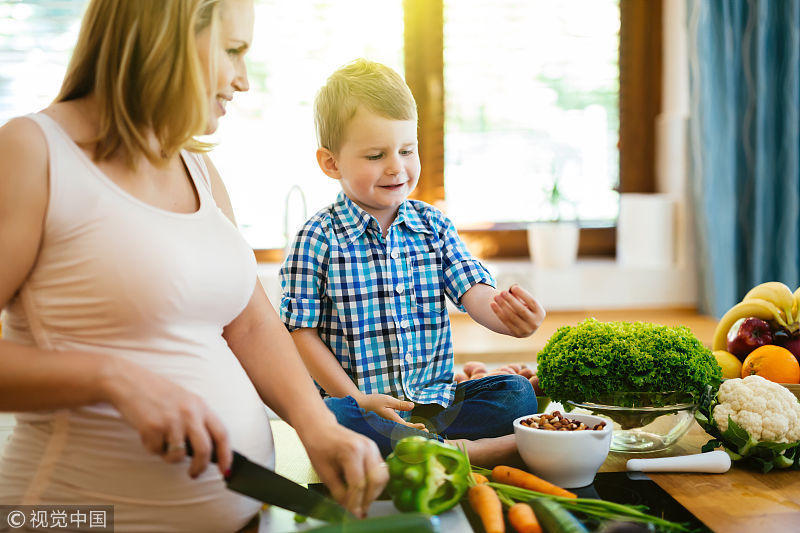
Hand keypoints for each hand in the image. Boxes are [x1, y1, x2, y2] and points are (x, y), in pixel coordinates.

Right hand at [101, 357, 231, 478]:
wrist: (130, 382)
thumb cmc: (159, 395)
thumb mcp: (186, 402)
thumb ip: (199, 422)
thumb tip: (209, 453)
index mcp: (201, 406)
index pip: (221, 434)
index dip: (226, 455)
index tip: (226, 471)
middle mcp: (189, 413)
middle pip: (204, 450)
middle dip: (200, 467)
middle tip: (194, 473)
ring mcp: (171, 420)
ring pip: (178, 455)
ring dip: (170, 456)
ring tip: (162, 442)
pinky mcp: (152, 427)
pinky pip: (156, 451)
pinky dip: (152, 448)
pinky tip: (148, 433)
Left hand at [299, 421, 387, 517]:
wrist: (321, 428)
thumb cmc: (319, 447)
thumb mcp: (325, 473)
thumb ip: (339, 493)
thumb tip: (351, 510)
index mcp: (351, 451)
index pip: (359, 484)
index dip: (356, 502)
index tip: (353, 514)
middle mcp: (367, 447)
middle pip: (375, 481)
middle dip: (368, 499)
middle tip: (359, 511)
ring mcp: (373, 447)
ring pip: (382, 477)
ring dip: (374, 493)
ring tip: (361, 501)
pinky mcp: (375, 450)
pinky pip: (381, 471)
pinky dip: (375, 484)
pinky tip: (364, 490)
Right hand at [354, 393, 427, 430]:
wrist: (359, 406)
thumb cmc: (372, 402)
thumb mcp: (387, 400)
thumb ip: (400, 404)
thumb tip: (413, 406)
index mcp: (391, 421)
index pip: (406, 427)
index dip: (415, 428)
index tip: (424, 427)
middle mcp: (390, 426)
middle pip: (405, 432)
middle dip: (416, 432)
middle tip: (427, 432)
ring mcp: (387, 427)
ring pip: (401, 431)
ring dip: (411, 430)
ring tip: (420, 429)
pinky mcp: (385, 425)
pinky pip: (396, 428)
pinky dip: (403, 428)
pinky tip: (408, 427)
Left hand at [490, 285, 545, 337]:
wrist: (525, 325)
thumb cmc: (525, 308)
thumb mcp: (525, 301)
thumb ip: (519, 294)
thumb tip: (511, 289)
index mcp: (540, 313)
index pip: (532, 301)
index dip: (522, 294)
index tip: (513, 287)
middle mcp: (535, 323)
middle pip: (521, 310)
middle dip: (511, 300)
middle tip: (502, 292)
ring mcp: (526, 330)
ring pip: (512, 316)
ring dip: (503, 305)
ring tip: (496, 297)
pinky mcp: (517, 334)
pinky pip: (506, 322)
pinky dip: (498, 312)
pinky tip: (492, 304)